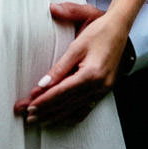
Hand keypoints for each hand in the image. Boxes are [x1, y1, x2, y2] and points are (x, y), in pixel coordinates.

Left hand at [14, 3, 124, 126]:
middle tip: (28, 116)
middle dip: (46, 111)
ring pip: (75, 108)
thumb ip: (59, 67)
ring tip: (39, 120)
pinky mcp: (104, 89)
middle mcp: (98, 85)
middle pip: (67, 103)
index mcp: (91, 74)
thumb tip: (41, 84)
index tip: (29, 105)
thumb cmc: (98, 31)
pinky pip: (87, 107)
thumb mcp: (76, 46)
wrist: (119, 28)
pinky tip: (62, 118)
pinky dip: (72, 114)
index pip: (62, 92)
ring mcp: (103, 90)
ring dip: (56, 115)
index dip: (44, 100)